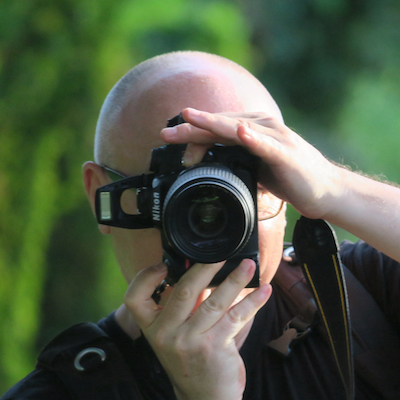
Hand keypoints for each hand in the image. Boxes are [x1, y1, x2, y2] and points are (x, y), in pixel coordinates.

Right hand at [124, 260, 271, 399]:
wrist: (204, 398)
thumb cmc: (190, 360)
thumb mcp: (174, 335)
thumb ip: (181, 307)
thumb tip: (200, 271)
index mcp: (153, 328)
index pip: (134, 299)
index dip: (145, 278)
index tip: (163, 264)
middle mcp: (167, 334)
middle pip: (182, 291)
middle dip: (204, 268)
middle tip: (220, 254)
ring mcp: (190, 341)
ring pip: (214, 301)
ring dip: (234, 279)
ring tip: (247, 265)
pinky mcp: (215, 347)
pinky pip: (236, 316)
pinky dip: (252, 301)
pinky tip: (264, 290)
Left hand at [161, 108, 342, 219]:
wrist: (324, 190)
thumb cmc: (290, 177)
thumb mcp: (256, 168)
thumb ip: (237, 161)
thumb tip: (212, 167)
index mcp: (251, 131)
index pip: (216, 129)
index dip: (192, 134)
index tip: (169, 142)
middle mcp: (261, 128)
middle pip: (220, 125)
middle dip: (191, 127)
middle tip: (166, 132)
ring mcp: (274, 138)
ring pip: (236, 128)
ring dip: (212, 125)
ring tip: (190, 118)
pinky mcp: (285, 153)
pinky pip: (265, 144)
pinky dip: (252, 138)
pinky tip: (239, 132)